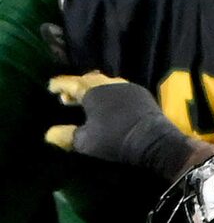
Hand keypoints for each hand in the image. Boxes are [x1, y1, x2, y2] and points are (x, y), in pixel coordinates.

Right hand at [46, 73, 200, 178]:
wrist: (153, 139)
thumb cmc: (114, 138)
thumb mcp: (84, 141)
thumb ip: (65, 135)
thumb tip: (50, 134)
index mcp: (94, 91)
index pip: (72, 84)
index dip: (60, 85)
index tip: (51, 87)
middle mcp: (111, 84)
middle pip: (90, 80)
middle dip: (76, 87)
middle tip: (65, 98)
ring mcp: (129, 88)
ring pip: (105, 84)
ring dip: (93, 91)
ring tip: (84, 102)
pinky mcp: (142, 95)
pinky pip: (119, 90)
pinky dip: (108, 94)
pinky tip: (107, 105)